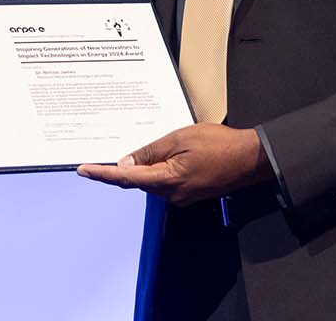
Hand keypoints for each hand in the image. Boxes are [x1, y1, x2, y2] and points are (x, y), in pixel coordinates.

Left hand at [76, 123, 268, 205]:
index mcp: (167, 180)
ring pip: (151, 181)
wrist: (250, 159)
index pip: (126, 178)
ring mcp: (181, 196)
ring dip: (143, 168)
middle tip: (104, 157)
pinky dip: (157, 170)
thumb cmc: (220, 144)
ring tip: (143, 149)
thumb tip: (126, 163)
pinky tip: (161, 157)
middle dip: (122, 169)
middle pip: (137, 181)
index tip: (84, 170)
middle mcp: (172, 194)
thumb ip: (151, 152)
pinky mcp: (189, 194)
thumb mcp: (179, 139)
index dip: (103, 174)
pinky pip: (165, 182)